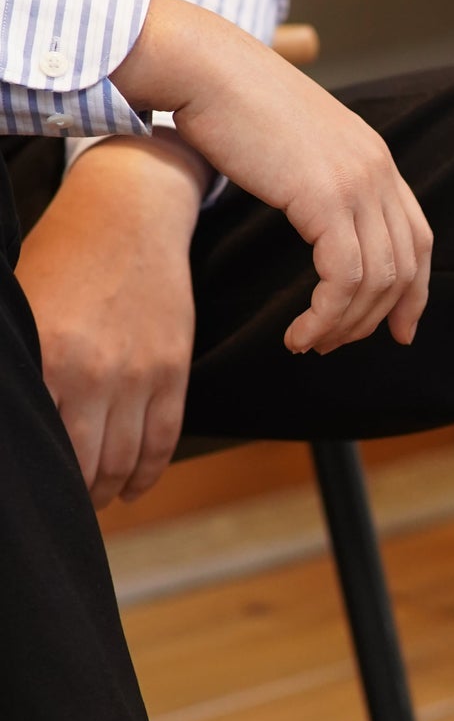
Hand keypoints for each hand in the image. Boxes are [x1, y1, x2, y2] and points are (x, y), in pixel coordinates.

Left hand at [16, 136, 202, 505]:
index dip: (35, 475)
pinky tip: (129, 489)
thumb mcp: (23, 309)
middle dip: (70, 494)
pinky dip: (145, 475)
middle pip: (81, 463)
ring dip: (105, 491)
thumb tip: (13, 423)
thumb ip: (20, 368)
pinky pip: (162, 441)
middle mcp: (92, 373)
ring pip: (121, 461)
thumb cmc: (62, 258)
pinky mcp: (171, 371)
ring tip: (91, 499)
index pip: (40, 442)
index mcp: (45, 358)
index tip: (30, 487)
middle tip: (59, 504)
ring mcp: (138, 375)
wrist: (129, 216)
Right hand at [113, 0, 432, 355]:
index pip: (418, 237)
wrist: (202, 68)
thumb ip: (318, 180)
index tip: (400, 331)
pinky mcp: (326, 197)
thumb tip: (315, 218)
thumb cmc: (229, 106)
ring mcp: (357, 181)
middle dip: (374, 319)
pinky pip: (343, 278)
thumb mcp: (293, 146)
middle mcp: (376, 168)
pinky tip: (299, 332)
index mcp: (374, 157)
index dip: (414, 291)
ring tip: (309, 343)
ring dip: (344, 325)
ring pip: (376, 280)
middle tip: (334, 345)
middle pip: (402, 266)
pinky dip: (325, 316)